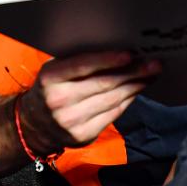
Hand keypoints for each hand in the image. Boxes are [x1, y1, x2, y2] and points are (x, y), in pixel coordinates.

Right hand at [18, 50, 159, 155]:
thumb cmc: (50, 88)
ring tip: (150, 75)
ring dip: (135, 86)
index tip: (130, 54)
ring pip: (112, 100)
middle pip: (104, 84)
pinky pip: (112, 115)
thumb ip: (76, 60)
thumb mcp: (54, 70)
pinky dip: (127, 101)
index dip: (108, 60)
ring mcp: (71, 122)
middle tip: (153, 63)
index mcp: (50, 78)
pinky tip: (136, 90)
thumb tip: (115, 48)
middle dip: (132, 73)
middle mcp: (59, 101)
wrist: (33, 125)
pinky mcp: (83, 136)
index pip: (83, 66)